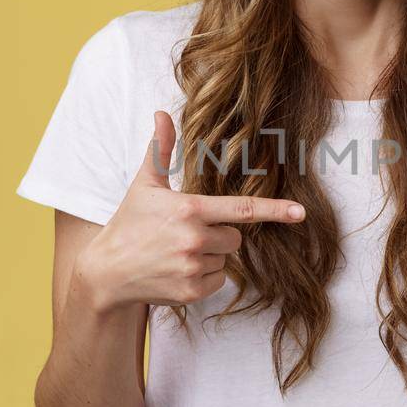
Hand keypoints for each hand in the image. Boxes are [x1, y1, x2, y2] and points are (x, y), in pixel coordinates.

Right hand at [71, 110, 306, 313]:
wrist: (106, 272)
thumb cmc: (129, 224)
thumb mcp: (145, 185)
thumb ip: (160, 149)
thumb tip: (161, 113)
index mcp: (189, 210)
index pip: (242, 210)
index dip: (275, 210)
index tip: (300, 213)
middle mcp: (194, 240)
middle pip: (235, 237)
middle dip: (218, 234)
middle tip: (186, 233)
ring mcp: (193, 268)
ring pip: (226, 260)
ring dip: (210, 257)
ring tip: (176, 253)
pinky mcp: (191, 292)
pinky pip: (217, 281)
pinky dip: (203, 277)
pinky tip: (177, 270)